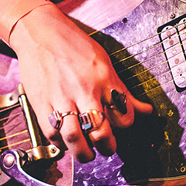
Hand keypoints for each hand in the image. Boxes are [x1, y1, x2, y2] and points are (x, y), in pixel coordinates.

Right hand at [8, 4, 151, 162]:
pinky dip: (60, 142)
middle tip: (106, 147)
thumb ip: (122, 90)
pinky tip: (65, 140)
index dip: (124, 126)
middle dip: (107, 147)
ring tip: (86, 153)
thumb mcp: (104, 63)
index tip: (119, 128)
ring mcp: (62, 98)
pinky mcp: (42, 103)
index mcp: (104, 80)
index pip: (124, 115)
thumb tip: (145, 110)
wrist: (39, 32)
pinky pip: (52, 133)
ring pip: (75, 137)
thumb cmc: (72, 44)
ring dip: (83, 152)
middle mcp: (85, 90)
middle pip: (101, 131)